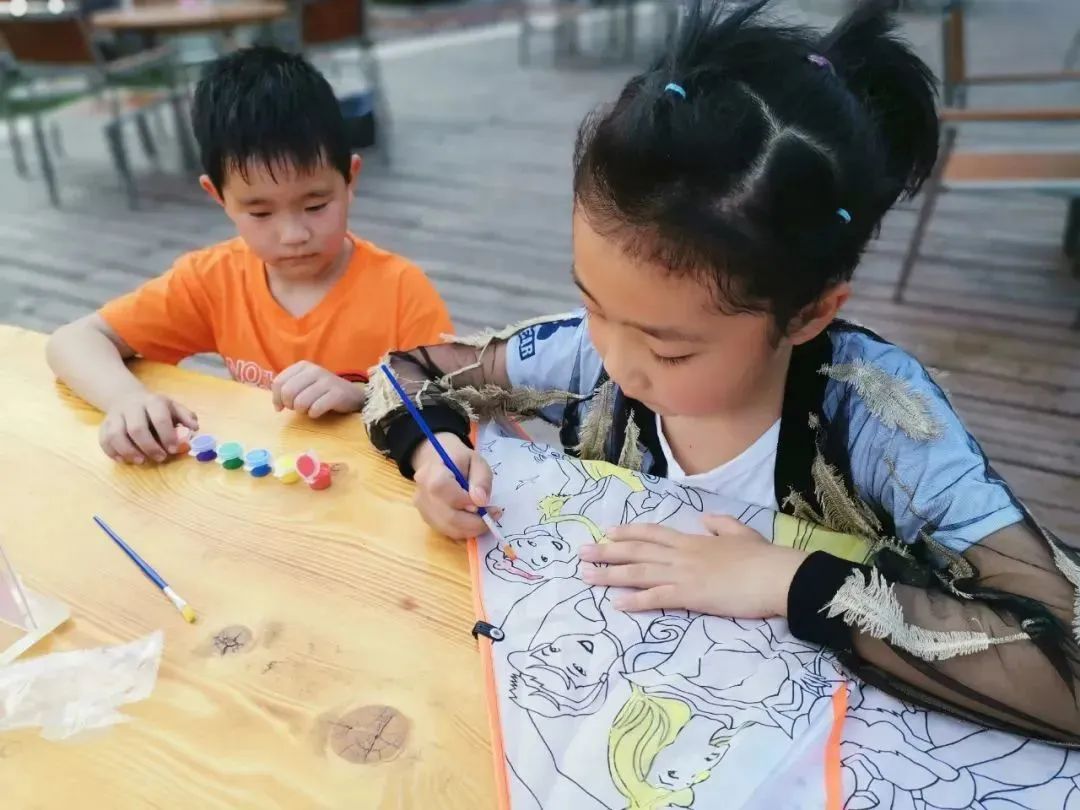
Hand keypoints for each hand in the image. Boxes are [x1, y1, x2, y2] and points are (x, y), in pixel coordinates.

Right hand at [100, 390, 198, 463]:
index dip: (167, 435)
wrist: (127, 397)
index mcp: (153, 402)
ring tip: (141, 461)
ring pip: (116, 435)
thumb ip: (186, 416)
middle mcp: (131, 407)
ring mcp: (115, 416)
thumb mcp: (173, 407)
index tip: (173, 449)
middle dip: (149, 447)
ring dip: (128, 451)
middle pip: (136, 429)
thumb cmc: (156, 408)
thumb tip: (195, 427)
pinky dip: (112, 452)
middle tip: (160, 458)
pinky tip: (124, 459)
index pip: (159, 418)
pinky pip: (104, 440)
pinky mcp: (104, 425)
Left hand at [271, 361, 363, 417]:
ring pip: (301, 402)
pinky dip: (314, 414)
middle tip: (297, 408)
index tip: (282, 406)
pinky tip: (318, 412)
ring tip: (309, 409)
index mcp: (303, 366)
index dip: (276, 398)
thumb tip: (277, 406)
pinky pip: (315, 409)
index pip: (279, 382)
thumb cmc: (322, 391)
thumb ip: (287, 389)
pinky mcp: (337, 394)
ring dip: (302, 411)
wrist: (351, 395)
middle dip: (289, 405)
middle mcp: (314, 370)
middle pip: (288, 392)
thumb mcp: (304, 384)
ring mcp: (327, 381)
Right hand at [411, 433, 495, 539]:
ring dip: (471, 529)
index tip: (489, 505)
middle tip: (493, 515)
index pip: (449, 495)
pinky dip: (463, 530)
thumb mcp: (476, 461)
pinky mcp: (427, 519)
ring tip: (484, 517)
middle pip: (449, 518)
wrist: (436, 461)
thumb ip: (481, 479)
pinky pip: (446, 531)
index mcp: (432, 474)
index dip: (470, 504)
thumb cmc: (458, 460)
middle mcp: (423, 495)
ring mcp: (422, 509)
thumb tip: (481, 501)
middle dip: (476, 523)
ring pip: (448, 529)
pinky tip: (472, 519)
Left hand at [578, 515, 807, 617]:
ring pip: (639, 572)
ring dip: (610, 574)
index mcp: (693, 540)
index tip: (607, 531)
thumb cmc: (762, 556)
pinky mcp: (691, 596)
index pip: (653, 533)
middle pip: (637, 551)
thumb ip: (720, 525)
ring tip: (587, 575)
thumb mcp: (740, 532)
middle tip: (582, 552)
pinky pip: (657, 598)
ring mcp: (684, 575)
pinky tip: (617, 604)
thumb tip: (706, 519)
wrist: (776, 575)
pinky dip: (635, 601)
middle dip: (607, 551)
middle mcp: (682, 554)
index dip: (628, 532)